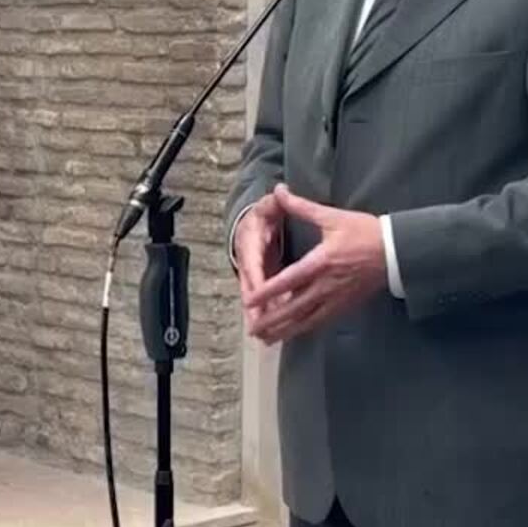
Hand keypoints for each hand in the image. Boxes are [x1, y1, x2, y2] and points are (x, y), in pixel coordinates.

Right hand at [234, 189, 284, 329]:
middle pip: (250, 289)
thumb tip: (279, 190)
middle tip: (259, 325)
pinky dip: (267, 317)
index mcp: (251, 245)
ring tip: (265, 336)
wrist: (249, 225)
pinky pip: (262, 304)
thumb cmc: (262, 217)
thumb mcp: (269, 207)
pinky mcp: (259, 286)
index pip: (253, 264)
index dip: (255, 280)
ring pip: (255, 301)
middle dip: (255, 308)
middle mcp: (248, 264)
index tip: (256, 294)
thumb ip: (277, 202)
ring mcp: (252, 277)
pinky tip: (274, 334)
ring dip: (260, 317)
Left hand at [243, 185, 386, 343]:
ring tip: (266, 339)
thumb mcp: (332, 217)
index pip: (289, 281)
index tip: (249, 300)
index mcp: (321, 262)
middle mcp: (326, 285)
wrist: (396, 251)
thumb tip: (280, 191)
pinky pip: (321, 321)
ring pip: (306, 320)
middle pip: (294, 309)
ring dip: (285, 331)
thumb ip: (302, 207)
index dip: (267, 292)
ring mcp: (336, 299)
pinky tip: (293, 334)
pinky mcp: (345, 305)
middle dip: (272, 321)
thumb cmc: (365, 232)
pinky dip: (304, 329)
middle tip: (252, 330)